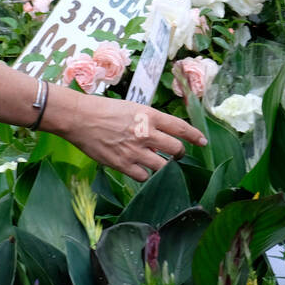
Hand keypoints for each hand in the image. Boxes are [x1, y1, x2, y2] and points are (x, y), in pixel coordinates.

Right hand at [51, 88, 206, 181]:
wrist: (81, 118)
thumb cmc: (105, 110)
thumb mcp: (133, 108)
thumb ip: (150, 122)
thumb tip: (161, 138)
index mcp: (150, 116)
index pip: (181, 128)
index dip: (195, 136)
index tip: (203, 141)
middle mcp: (146, 133)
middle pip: (176, 150)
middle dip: (179, 154)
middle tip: (176, 155)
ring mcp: (134, 150)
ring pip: (161, 166)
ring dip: (163, 166)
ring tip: (158, 164)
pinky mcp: (121, 164)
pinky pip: (142, 176)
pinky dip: (144, 174)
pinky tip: (141, 170)